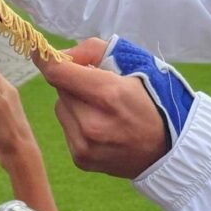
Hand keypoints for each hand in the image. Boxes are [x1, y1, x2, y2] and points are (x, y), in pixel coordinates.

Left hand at [34, 39, 167, 178]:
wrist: (171, 149)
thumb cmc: (155, 100)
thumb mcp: (135, 63)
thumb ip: (93, 51)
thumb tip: (61, 56)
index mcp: (108, 94)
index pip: (59, 73)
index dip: (45, 58)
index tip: (39, 51)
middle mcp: (92, 123)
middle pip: (60, 89)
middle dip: (73, 82)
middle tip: (98, 86)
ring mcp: (85, 145)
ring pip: (61, 108)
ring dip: (74, 103)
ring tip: (102, 109)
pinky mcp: (81, 159)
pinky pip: (67, 128)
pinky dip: (78, 123)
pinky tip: (101, 127)